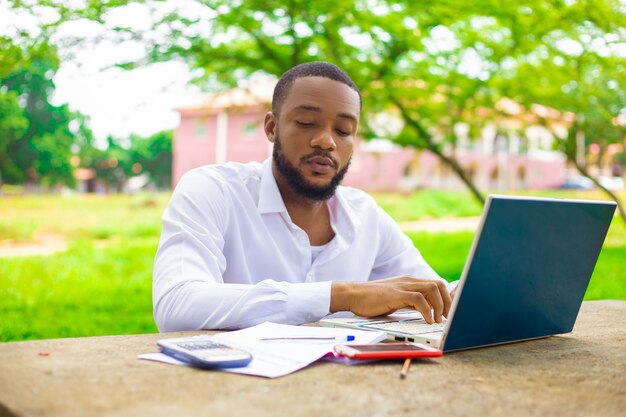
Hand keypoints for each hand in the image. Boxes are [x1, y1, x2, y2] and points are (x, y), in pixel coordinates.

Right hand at [330, 276, 451, 323]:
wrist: (352, 294)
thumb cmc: (371, 300)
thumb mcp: (395, 299)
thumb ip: (410, 302)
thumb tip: (426, 311)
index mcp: (409, 282)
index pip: (435, 284)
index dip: (446, 297)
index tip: (450, 312)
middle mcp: (409, 281)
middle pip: (438, 284)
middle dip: (447, 302)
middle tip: (447, 317)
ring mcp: (403, 286)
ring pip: (432, 289)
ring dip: (440, 306)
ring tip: (438, 320)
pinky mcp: (396, 294)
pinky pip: (418, 299)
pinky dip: (427, 310)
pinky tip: (427, 320)